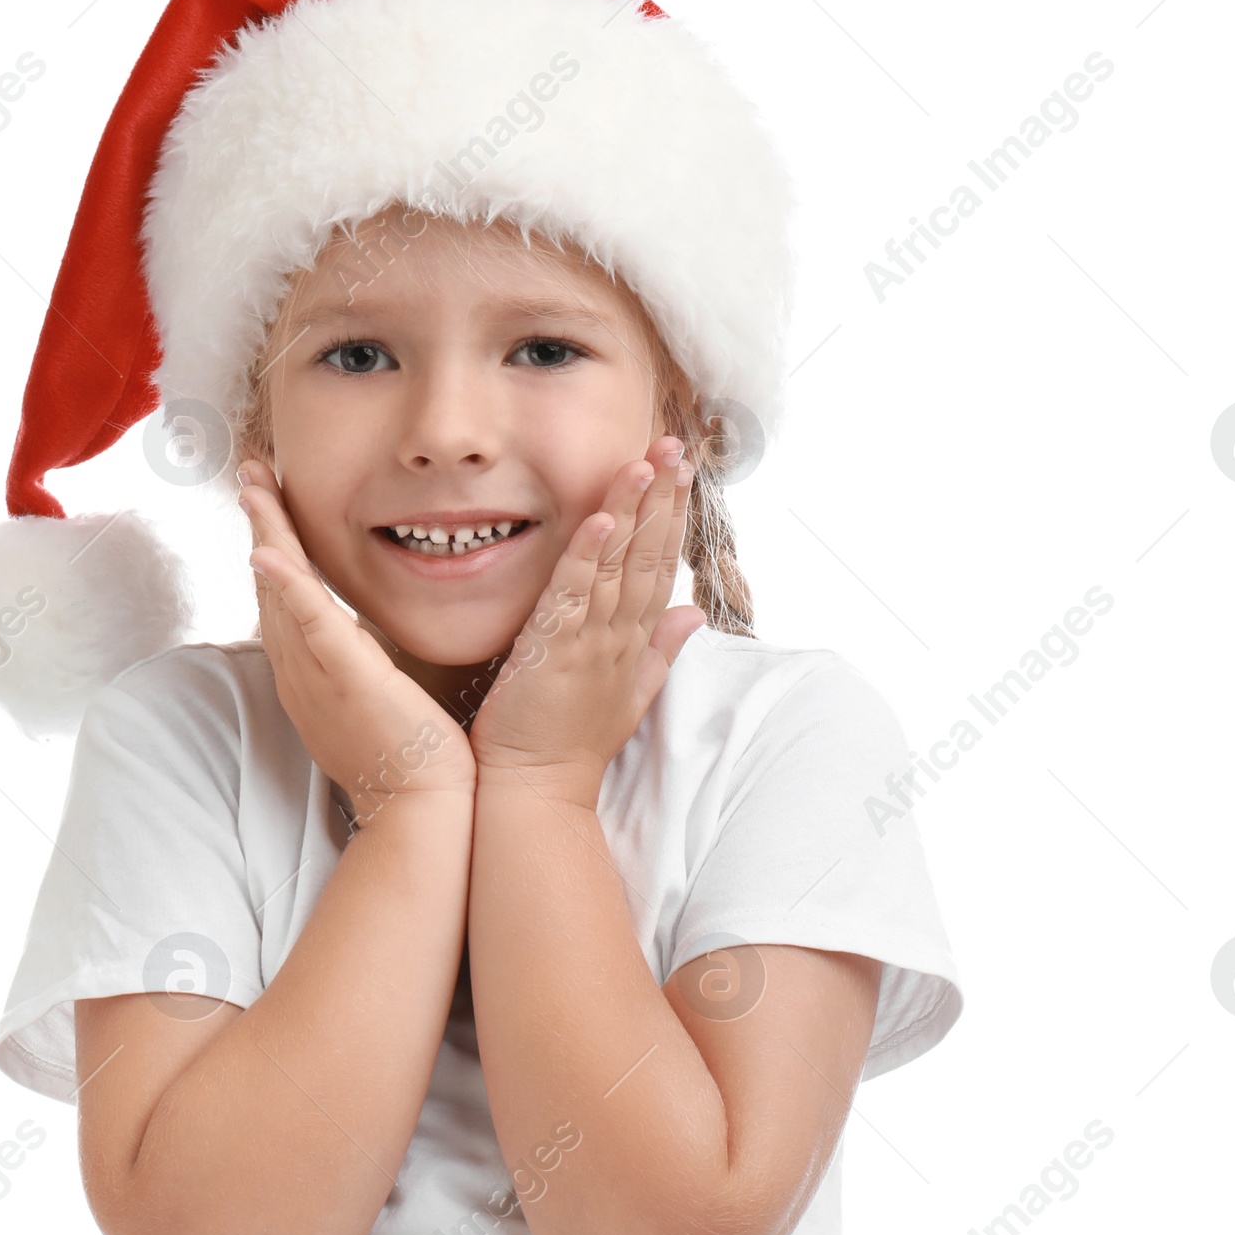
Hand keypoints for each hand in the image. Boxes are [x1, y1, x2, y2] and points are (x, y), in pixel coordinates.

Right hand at [237, 461, 476, 823]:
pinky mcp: (348, 678)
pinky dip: (289, 585)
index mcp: (310, 676)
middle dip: (260, 525)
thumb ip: (366, 665)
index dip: (272, 549)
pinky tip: (267, 551)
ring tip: (254, 488)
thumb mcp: (378, 700)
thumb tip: (368, 642)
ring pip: (283, 592)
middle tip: (249, 474)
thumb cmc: (409, 762)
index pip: (284, 601)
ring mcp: (318, 676)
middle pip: (271, 586)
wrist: (419, 809)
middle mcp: (301, 672)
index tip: (269, 504)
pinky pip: (310, 625)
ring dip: (267, 534)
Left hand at [467, 437, 704, 806]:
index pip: (660, 566)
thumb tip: (695, 610)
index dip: (673, 516)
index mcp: (634, 640)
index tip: (683, 470)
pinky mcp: (554, 651)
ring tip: (646, 461)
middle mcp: (619, 636)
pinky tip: (600, 517)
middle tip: (677, 444)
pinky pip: (573, 594)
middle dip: (664, 497)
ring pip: (618, 565)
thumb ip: (662, 648)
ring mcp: (590, 642)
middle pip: (649, 554)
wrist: (540, 790)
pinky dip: (587, 554)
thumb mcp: (630, 692)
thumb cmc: (572, 744)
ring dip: (633, 511)